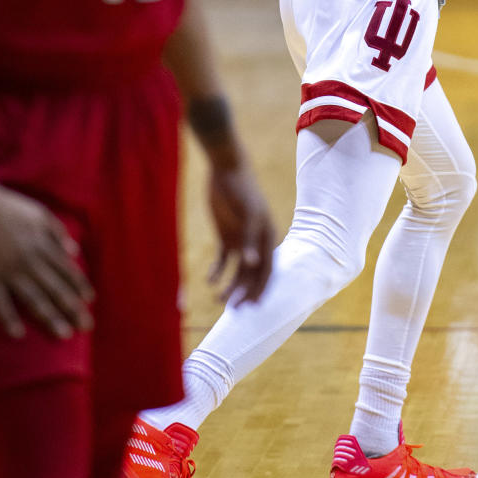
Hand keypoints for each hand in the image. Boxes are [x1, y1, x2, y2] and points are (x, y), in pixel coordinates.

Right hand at [0, 180, 94, 339]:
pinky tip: (19, 333)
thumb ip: (58, 233)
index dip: (79, 286)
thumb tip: (74, 251)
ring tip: (64, 334)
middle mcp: (29, 259)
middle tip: (86, 327)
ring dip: (50, 317)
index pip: (66, 269)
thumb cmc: (8, 207)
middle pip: (55, 288)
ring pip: (33, 298)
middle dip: (72, 308)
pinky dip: (9, 318)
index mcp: (42, 244)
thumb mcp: (40, 214)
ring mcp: (7, 270)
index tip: (90, 302)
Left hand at [206, 162, 274, 306]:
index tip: (253, 305)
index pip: (267, 269)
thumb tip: (252, 264)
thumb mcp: (246, 212)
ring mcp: (241, 240)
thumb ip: (249, 238)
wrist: (225, 169)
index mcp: (267, 237)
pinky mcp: (226, 237)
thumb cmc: (240, 189)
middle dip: (244, 292)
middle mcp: (256, 242)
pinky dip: (218, 271)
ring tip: (218, 298)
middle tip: (232, 308)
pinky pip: (224, 260)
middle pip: (252, 274)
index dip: (261, 288)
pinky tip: (210, 279)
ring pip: (238, 270)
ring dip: (230, 285)